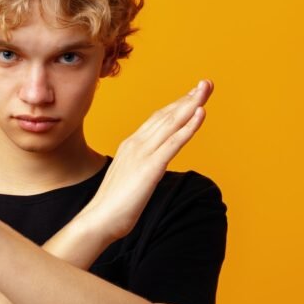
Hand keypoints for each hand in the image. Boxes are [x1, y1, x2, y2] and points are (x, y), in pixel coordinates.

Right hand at [80, 79, 212, 241]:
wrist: (98, 220)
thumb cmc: (113, 206)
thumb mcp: (130, 180)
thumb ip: (140, 169)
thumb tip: (150, 171)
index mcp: (132, 146)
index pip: (158, 120)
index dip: (177, 105)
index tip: (192, 94)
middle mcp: (137, 144)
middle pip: (167, 115)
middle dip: (188, 98)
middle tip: (206, 83)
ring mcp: (143, 154)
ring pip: (171, 123)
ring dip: (191, 104)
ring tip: (206, 88)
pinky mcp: (150, 168)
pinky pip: (173, 142)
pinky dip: (188, 126)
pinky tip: (201, 112)